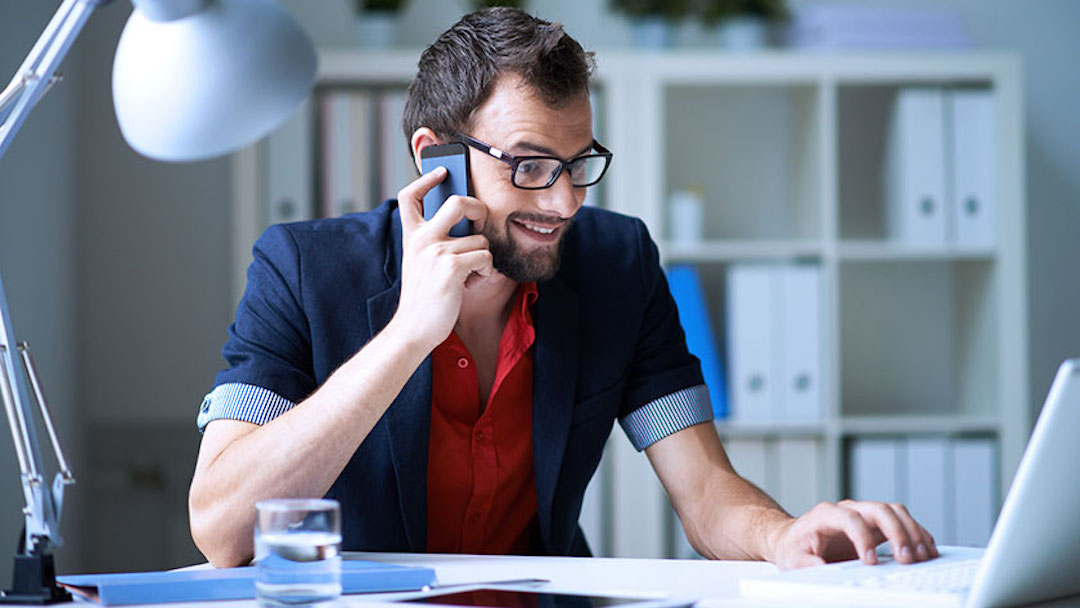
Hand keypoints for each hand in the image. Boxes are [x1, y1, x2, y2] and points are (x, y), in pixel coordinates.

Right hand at [390, 167, 493, 349]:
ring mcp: (436, 251)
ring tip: (468, 276)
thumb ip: (433, 241)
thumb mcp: (420, 262)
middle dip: (478, 209)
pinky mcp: (452, 267)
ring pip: (481, 239)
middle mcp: (422, 239)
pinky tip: (470, 284)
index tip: (442, 171)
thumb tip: (466, 223)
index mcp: (412, 236)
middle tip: (480, 225)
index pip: (411, 195)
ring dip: (482, 259)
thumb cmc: (423, 297)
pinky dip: (484, 273)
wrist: (414, 328)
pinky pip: (485, 258)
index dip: (427, 179)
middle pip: (458, 202)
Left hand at [769, 499, 938, 569]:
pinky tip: (925, 549)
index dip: (863, 538)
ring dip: (912, 532)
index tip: (870, 562)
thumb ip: (805, 563)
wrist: (794, 537)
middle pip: (879, 510)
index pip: (850, 519)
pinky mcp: (875, 523)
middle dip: (897, 533)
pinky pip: (901, 521)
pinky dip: (916, 533)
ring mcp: (864, 514)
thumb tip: (820, 567)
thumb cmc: (794, 546)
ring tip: (923, 556)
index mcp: (826, 514)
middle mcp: (848, 509)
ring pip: (894, 512)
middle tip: (907, 559)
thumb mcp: (792, 558)